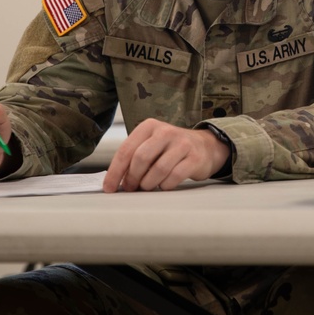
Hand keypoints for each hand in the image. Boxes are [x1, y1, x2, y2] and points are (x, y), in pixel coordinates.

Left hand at [103, 119, 230, 192]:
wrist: (205, 147)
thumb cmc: (170, 149)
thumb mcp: (151, 145)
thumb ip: (133, 157)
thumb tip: (114, 181)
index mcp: (149, 126)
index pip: (126, 150)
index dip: (115, 172)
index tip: (109, 188)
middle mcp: (166, 131)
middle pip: (141, 158)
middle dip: (132, 178)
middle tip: (131, 188)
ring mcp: (182, 144)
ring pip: (158, 170)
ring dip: (149, 184)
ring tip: (147, 187)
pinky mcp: (195, 158)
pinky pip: (174, 177)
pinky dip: (165, 186)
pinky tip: (164, 185)